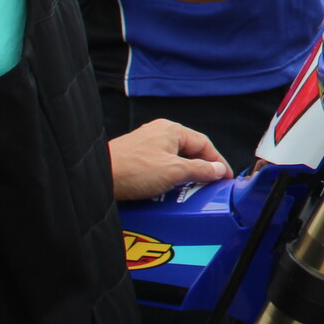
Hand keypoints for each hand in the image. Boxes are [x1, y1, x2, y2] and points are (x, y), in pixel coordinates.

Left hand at [109, 118, 229, 200]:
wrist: (98, 177)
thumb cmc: (133, 169)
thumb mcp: (175, 171)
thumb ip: (201, 170)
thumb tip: (218, 170)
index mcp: (171, 130)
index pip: (204, 143)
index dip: (217, 161)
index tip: (225, 177)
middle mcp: (159, 134)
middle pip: (189, 152)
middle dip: (200, 170)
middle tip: (209, 187)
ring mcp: (146, 147)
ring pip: (174, 161)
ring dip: (183, 177)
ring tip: (189, 192)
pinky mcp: (136, 160)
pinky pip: (160, 168)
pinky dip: (168, 180)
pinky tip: (168, 193)